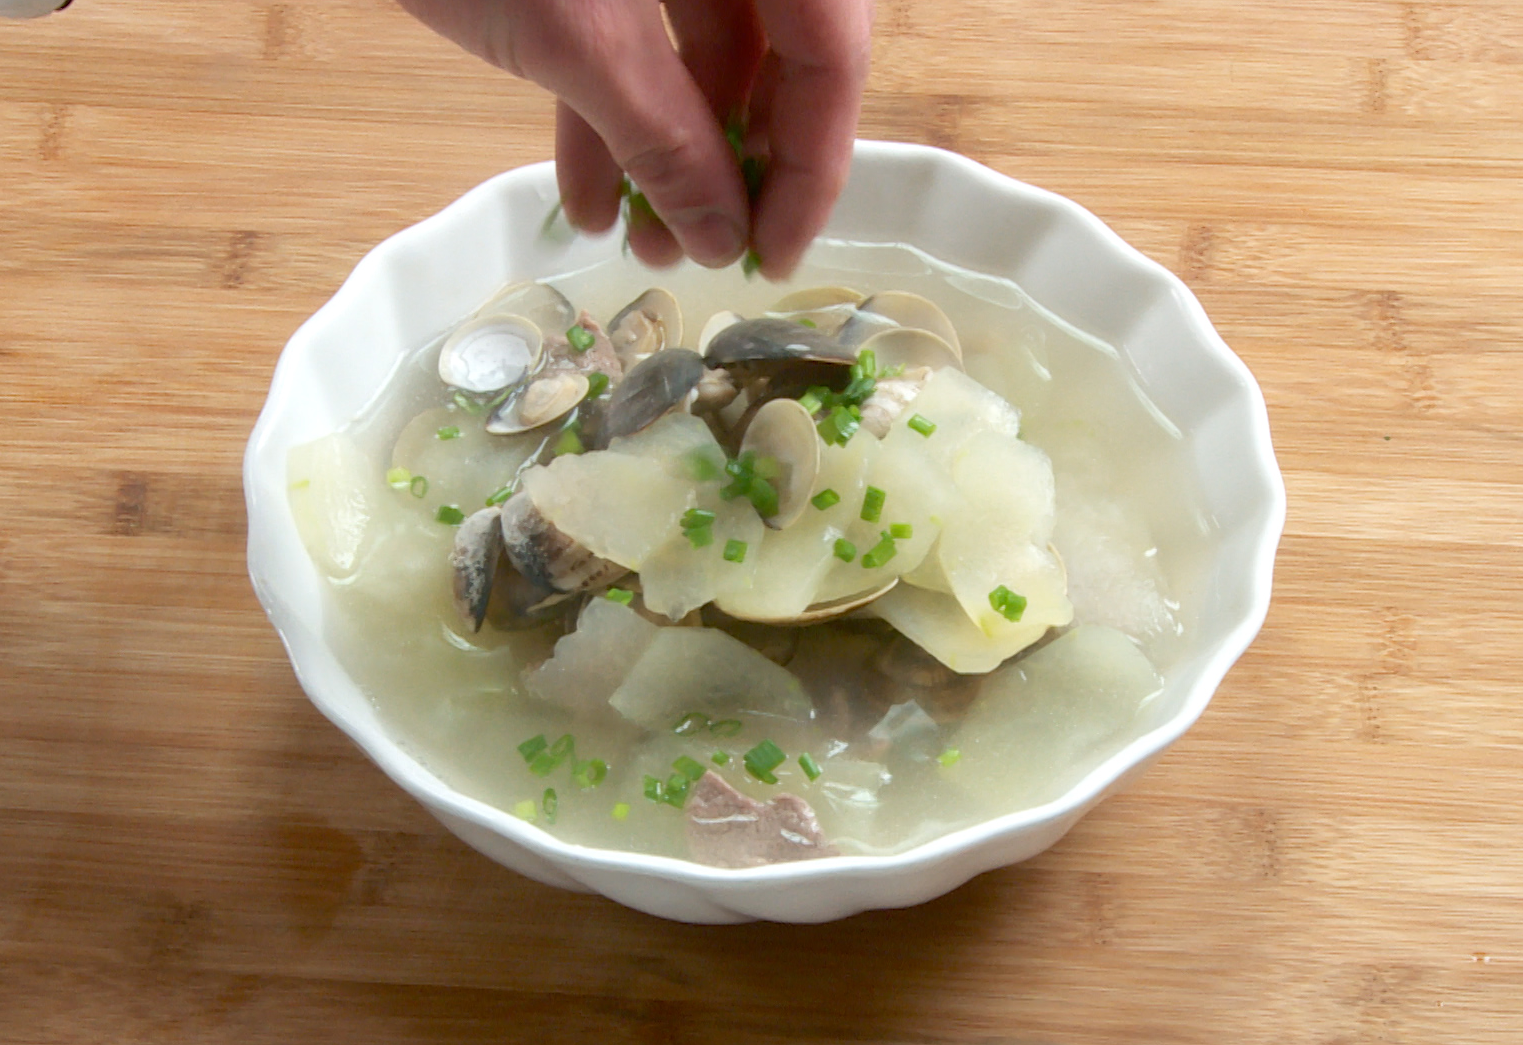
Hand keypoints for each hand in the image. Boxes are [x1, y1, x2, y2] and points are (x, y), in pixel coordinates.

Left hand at [397, 0, 872, 277]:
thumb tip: (726, 240)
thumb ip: (666, 138)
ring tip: (646, 246)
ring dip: (674, 157)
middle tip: (716, 253)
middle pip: (778, 55)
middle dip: (739, 165)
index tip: (776, 256)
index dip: (813, 162)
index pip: (832, 50)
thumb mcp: (580, 38)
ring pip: (700, 57)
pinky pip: (634, 43)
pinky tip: (590, 200)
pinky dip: (614, 118)